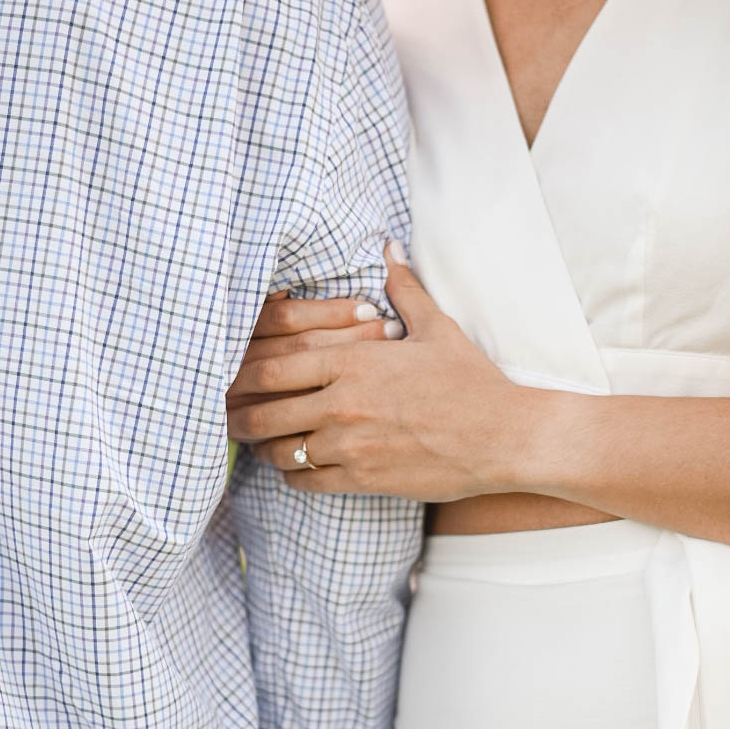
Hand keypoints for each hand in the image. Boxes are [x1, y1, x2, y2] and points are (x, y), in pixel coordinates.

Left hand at [227, 243, 530, 499]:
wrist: (504, 436)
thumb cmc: (470, 380)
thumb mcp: (435, 328)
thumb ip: (402, 288)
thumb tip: (390, 248)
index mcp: (353, 361)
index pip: (273, 367)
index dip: (240, 375)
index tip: (228, 378)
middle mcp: (343, 403)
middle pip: (264, 411)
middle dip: (237, 415)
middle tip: (224, 416)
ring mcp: (350, 445)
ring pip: (280, 450)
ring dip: (263, 446)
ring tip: (255, 441)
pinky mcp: (362, 479)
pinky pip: (306, 480)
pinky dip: (291, 473)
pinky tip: (293, 465)